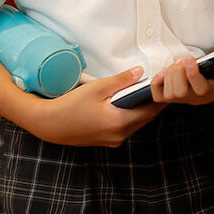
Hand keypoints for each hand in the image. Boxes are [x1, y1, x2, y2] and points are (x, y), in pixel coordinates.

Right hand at [26, 67, 163, 146]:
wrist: (47, 124)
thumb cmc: (70, 105)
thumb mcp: (97, 88)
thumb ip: (122, 80)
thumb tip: (141, 72)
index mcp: (120, 123)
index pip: (151, 110)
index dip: (160, 97)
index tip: (165, 86)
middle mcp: (119, 135)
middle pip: (146, 118)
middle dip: (152, 103)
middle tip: (157, 87)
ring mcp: (112, 140)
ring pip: (136, 124)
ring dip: (141, 110)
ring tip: (142, 94)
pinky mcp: (106, 141)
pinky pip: (125, 128)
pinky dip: (130, 117)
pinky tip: (126, 105)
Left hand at [150, 52, 213, 105]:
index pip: (201, 90)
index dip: (193, 75)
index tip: (192, 58)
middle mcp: (199, 98)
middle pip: (181, 92)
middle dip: (178, 73)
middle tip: (184, 59)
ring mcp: (186, 99)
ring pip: (170, 95)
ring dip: (170, 75)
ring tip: (178, 63)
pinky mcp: (175, 96)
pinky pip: (159, 96)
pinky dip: (157, 83)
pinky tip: (166, 72)